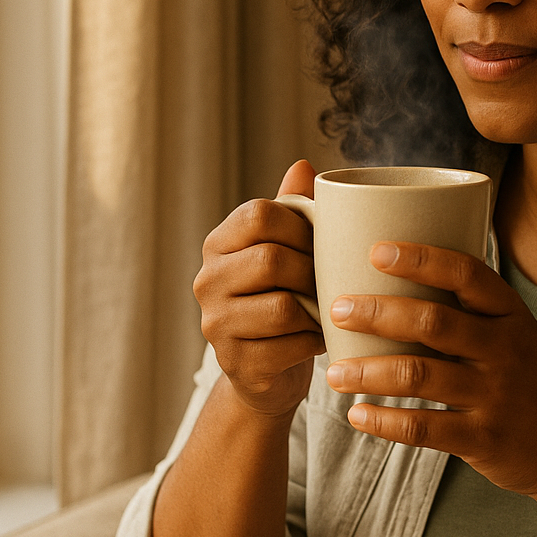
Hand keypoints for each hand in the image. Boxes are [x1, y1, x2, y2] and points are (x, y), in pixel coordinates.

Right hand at [193, 160, 324, 418]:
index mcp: (219, 244)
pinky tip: (320, 339)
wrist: (268, 371)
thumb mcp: (287, 249)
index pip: (260, 214)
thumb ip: (293, 209)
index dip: (302, 226)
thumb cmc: (285, 297)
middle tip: (329, 281)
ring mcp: (216, 325)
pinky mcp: (236, 363)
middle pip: (271, 259)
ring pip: (282, 306)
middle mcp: (207, 281)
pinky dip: (315, 342)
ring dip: (317, 309)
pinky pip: (289, 346)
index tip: (322, 243)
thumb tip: (303, 165)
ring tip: (327, 309)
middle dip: (312, 270)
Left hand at [323, 241, 536, 500]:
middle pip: (433, 321)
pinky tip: (357, 415)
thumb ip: (471, 312)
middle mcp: (505, 350)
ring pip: (420, 376)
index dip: (421, 258)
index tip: (376, 250)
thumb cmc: (530, 382)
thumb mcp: (517, 335)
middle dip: (378, 313)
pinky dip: (384, 422)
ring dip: (369, 372)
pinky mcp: (483, 439)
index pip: (467, 273)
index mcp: (512, 314)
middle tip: (337, 309)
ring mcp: (495, 395)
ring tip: (333, 373)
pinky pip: (424, 428)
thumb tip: (400, 278)